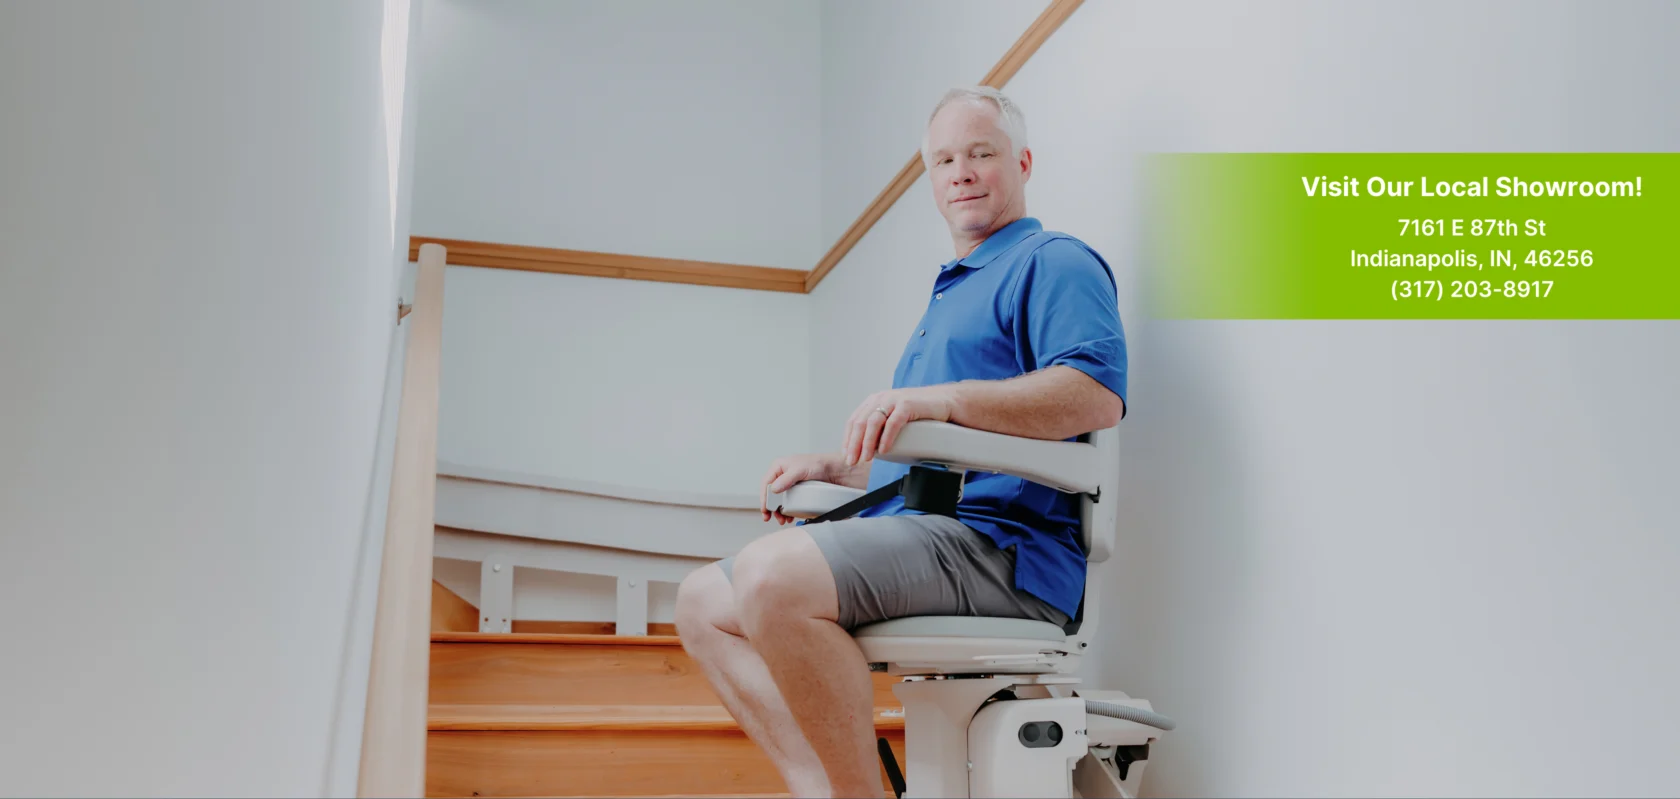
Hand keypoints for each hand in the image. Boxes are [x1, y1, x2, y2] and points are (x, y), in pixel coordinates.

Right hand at [759, 453, 838, 524]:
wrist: (833, 469)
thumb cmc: (817, 464)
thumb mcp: (800, 470)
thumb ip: (786, 479)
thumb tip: (774, 489)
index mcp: (778, 467)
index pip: (766, 484)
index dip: (764, 498)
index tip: (766, 510)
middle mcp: (781, 475)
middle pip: (770, 494)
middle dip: (771, 507)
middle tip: (771, 518)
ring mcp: (788, 484)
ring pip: (778, 500)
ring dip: (778, 511)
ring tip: (782, 520)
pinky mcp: (796, 491)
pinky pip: (787, 502)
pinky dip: (786, 511)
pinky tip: (789, 516)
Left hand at [843, 385, 958, 466]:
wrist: (945, 402)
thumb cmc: (920, 413)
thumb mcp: (894, 418)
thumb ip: (881, 428)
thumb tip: (867, 450)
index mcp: (875, 401)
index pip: (854, 421)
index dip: (847, 439)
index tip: (847, 456)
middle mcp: (881, 398)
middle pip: (860, 423)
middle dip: (854, 444)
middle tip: (852, 461)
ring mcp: (894, 400)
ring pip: (873, 423)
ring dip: (867, 443)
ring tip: (866, 458)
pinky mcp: (907, 404)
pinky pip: (893, 423)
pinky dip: (886, 438)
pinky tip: (884, 450)